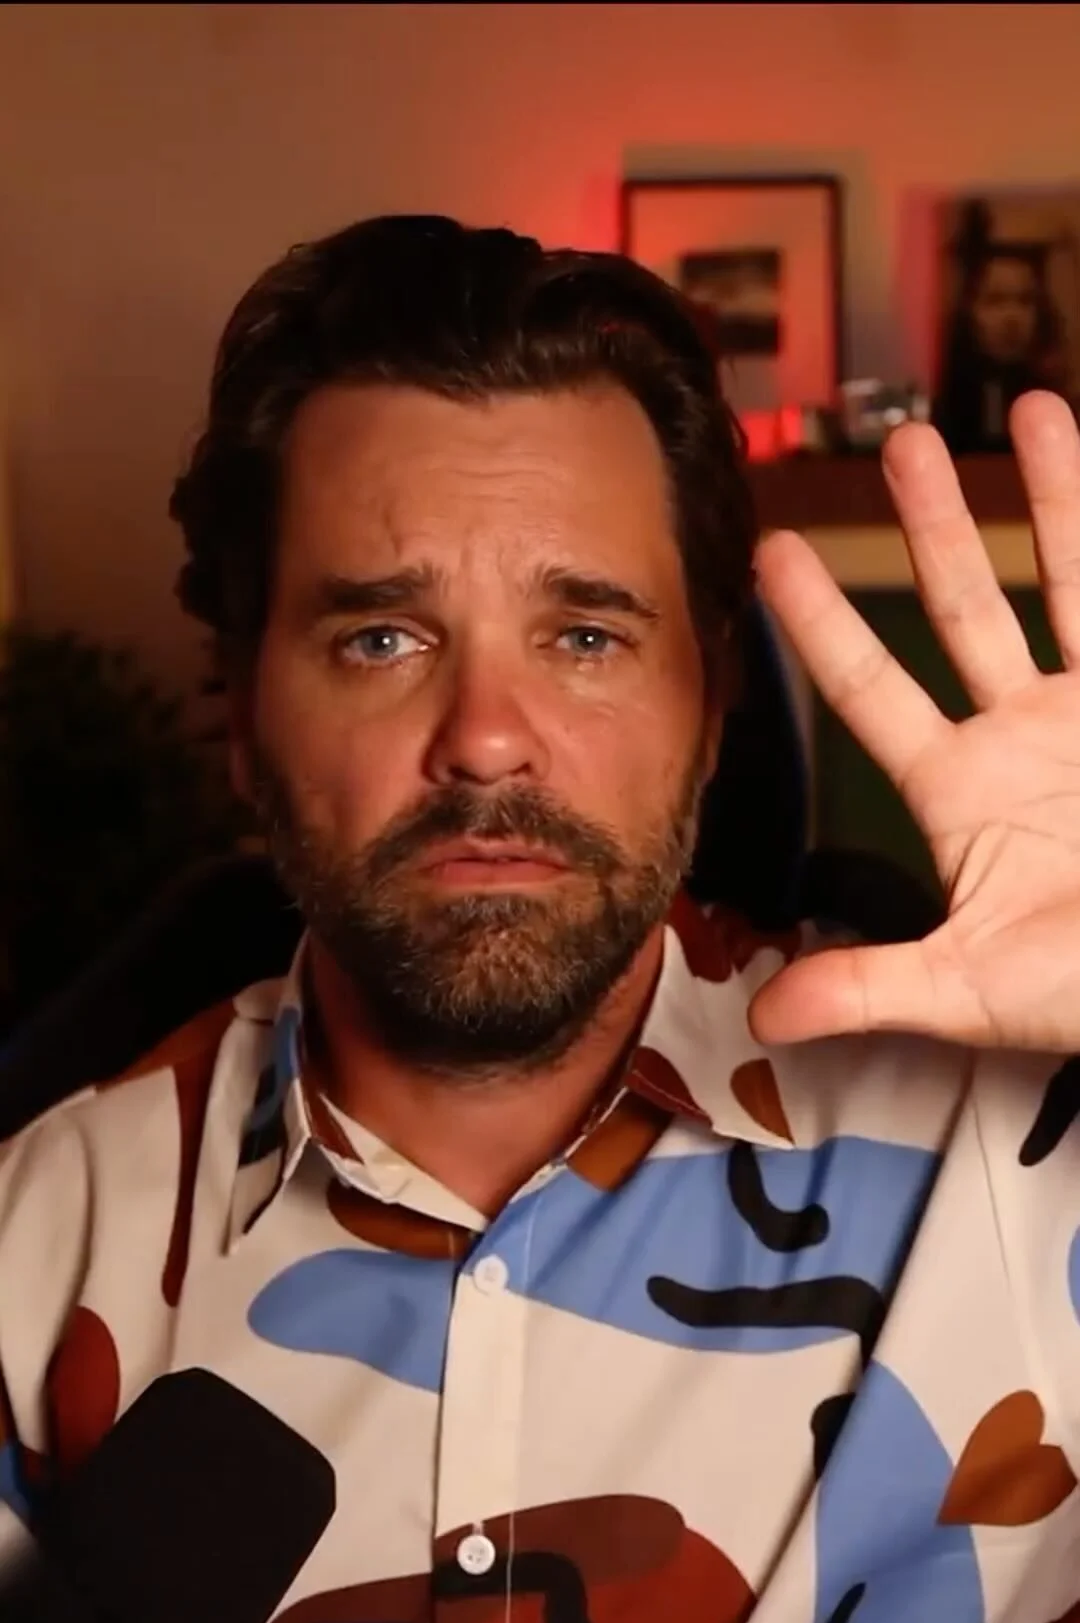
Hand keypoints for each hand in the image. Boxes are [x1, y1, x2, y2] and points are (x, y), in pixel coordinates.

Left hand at [749, 391, 1079, 1053]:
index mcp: (959, 790)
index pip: (871, 688)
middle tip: (901, 441)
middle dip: (935, 526)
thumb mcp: (972, 988)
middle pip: (964, 609)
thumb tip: (760, 1017)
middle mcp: (1021, 735)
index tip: (771, 552)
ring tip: (1030, 406)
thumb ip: (870, 987)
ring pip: (1064, 584)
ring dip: (1051, 499)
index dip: (821, 623)